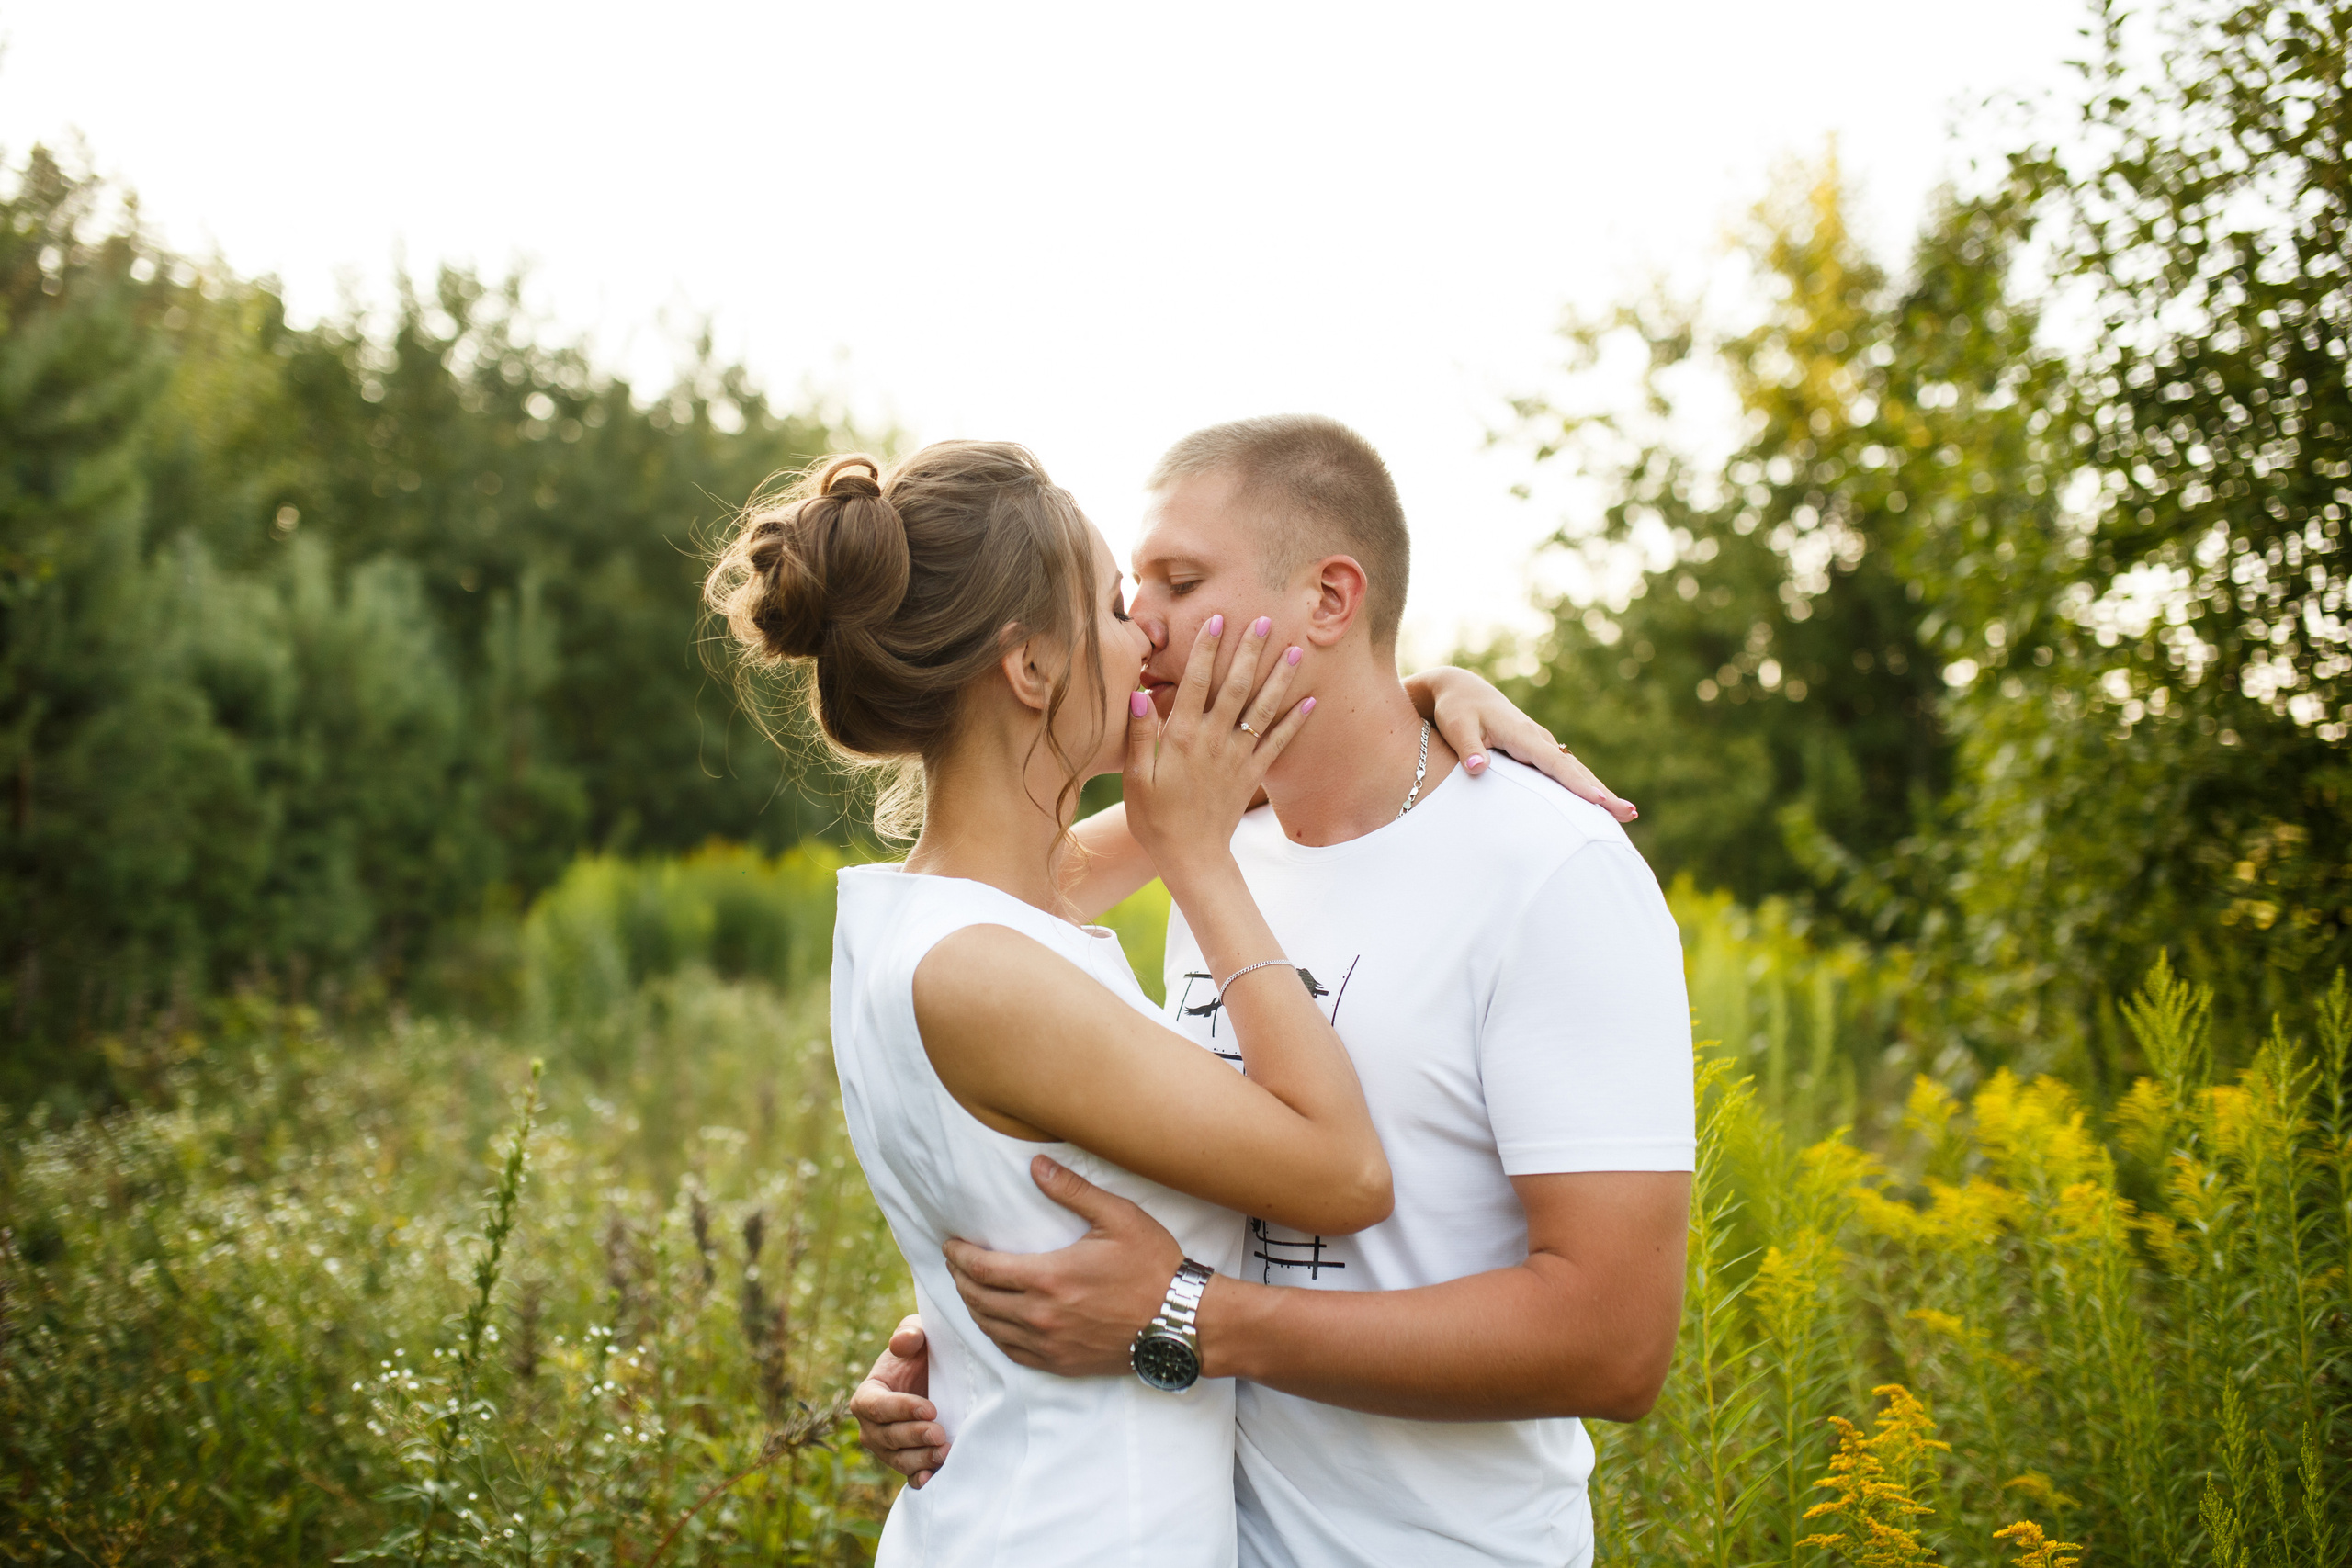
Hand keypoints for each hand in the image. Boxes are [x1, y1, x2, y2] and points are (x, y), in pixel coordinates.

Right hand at [851, 1315, 948, 1486]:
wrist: (937, 1378)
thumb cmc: (922, 1352)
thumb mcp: (917, 1333)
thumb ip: (909, 1333)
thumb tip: (904, 1342)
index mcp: (868, 1395)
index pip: (876, 1406)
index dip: (901, 1409)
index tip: (930, 1408)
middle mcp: (871, 1426)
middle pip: (887, 1436)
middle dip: (914, 1436)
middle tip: (939, 1433)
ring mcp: (887, 1448)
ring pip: (898, 1459)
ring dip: (920, 1458)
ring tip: (945, 1452)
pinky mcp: (905, 1462)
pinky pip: (908, 1476)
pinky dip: (918, 1479)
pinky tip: (932, 1479)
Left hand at [943, 1155, 1182, 1377]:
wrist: (1182, 1322)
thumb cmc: (1153, 1265)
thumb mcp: (1118, 1217)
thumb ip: (1073, 1190)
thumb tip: (1036, 1165)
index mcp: (1049, 1278)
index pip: (985, 1269)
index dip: (960, 1256)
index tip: (950, 1244)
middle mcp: (1041, 1316)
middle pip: (980, 1299)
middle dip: (961, 1279)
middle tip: (955, 1263)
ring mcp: (1050, 1345)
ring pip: (992, 1328)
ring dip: (973, 1307)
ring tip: (969, 1289)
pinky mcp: (1062, 1364)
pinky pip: (1013, 1354)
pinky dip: (995, 1336)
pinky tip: (995, 1324)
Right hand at [1124, 613, 1313, 880]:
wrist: (1191, 857)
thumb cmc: (1155, 818)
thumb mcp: (1136, 778)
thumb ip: (1140, 735)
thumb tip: (1138, 692)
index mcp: (1182, 737)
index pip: (1194, 683)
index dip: (1205, 650)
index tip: (1217, 620)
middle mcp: (1214, 741)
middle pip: (1235, 687)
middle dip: (1249, 651)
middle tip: (1263, 619)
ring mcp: (1237, 757)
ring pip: (1262, 709)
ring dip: (1279, 678)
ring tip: (1295, 650)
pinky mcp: (1252, 774)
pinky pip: (1278, 743)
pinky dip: (1295, 721)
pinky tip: (1310, 700)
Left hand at [1412, 667, 1636, 821]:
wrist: (1463, 689)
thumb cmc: (1457, 709)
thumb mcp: (1457, 727)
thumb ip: (1467, 748)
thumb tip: (1476, 768)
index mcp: (1522, 735)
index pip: (1553, 764)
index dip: (1576, 783)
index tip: (1598, 800)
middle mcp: (1538, 739)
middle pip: (1575, 770)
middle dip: (1602, 792)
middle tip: (1628, 813)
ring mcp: (1541, 743)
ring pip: (1575, 770)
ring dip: (1599, 791)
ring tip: (1626, 813)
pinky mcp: (1538, 749)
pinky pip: (1565, 770)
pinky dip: (1584, 785)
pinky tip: (1597, 802)